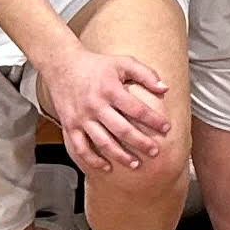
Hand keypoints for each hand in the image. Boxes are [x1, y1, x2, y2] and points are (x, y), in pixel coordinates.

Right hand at [42, 39, 172, 173]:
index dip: (153, 120)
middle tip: (155, 152)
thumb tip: (165, 88)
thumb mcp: (123, 62)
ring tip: (135, 164)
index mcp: (110, 89)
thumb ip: (145, 74)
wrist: (62, 66)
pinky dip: (92, 160)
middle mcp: (96, 106)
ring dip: (119, 155)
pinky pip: (80, 148)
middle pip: (121, 129)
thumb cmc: (96, 65)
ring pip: (102, 142)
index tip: (166, 128)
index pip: (136, 109)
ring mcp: (81, 118)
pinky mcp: (70, 126)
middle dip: (140, 143)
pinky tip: (106, 166)